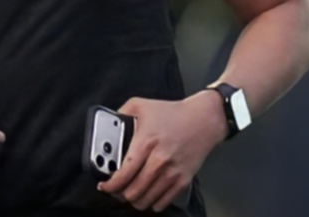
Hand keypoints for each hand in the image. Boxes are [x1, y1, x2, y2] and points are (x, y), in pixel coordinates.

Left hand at [97, 91, 225, 211]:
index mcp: (146, 142)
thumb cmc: (172, 112)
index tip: (104, 186)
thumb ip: (121, 113)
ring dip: (134, 200)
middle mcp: (159, 160)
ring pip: (146, 199)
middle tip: (115, 190)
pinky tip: (147, 196)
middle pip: (133, 191)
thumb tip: (108, 123)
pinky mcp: (183, 180)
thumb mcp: (141, 105)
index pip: (124, 173)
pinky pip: (163, 202)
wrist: (203, 120)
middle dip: (119, 194)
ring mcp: (172, 172)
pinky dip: (152, 203)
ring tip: (129, 194)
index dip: (111, 185)